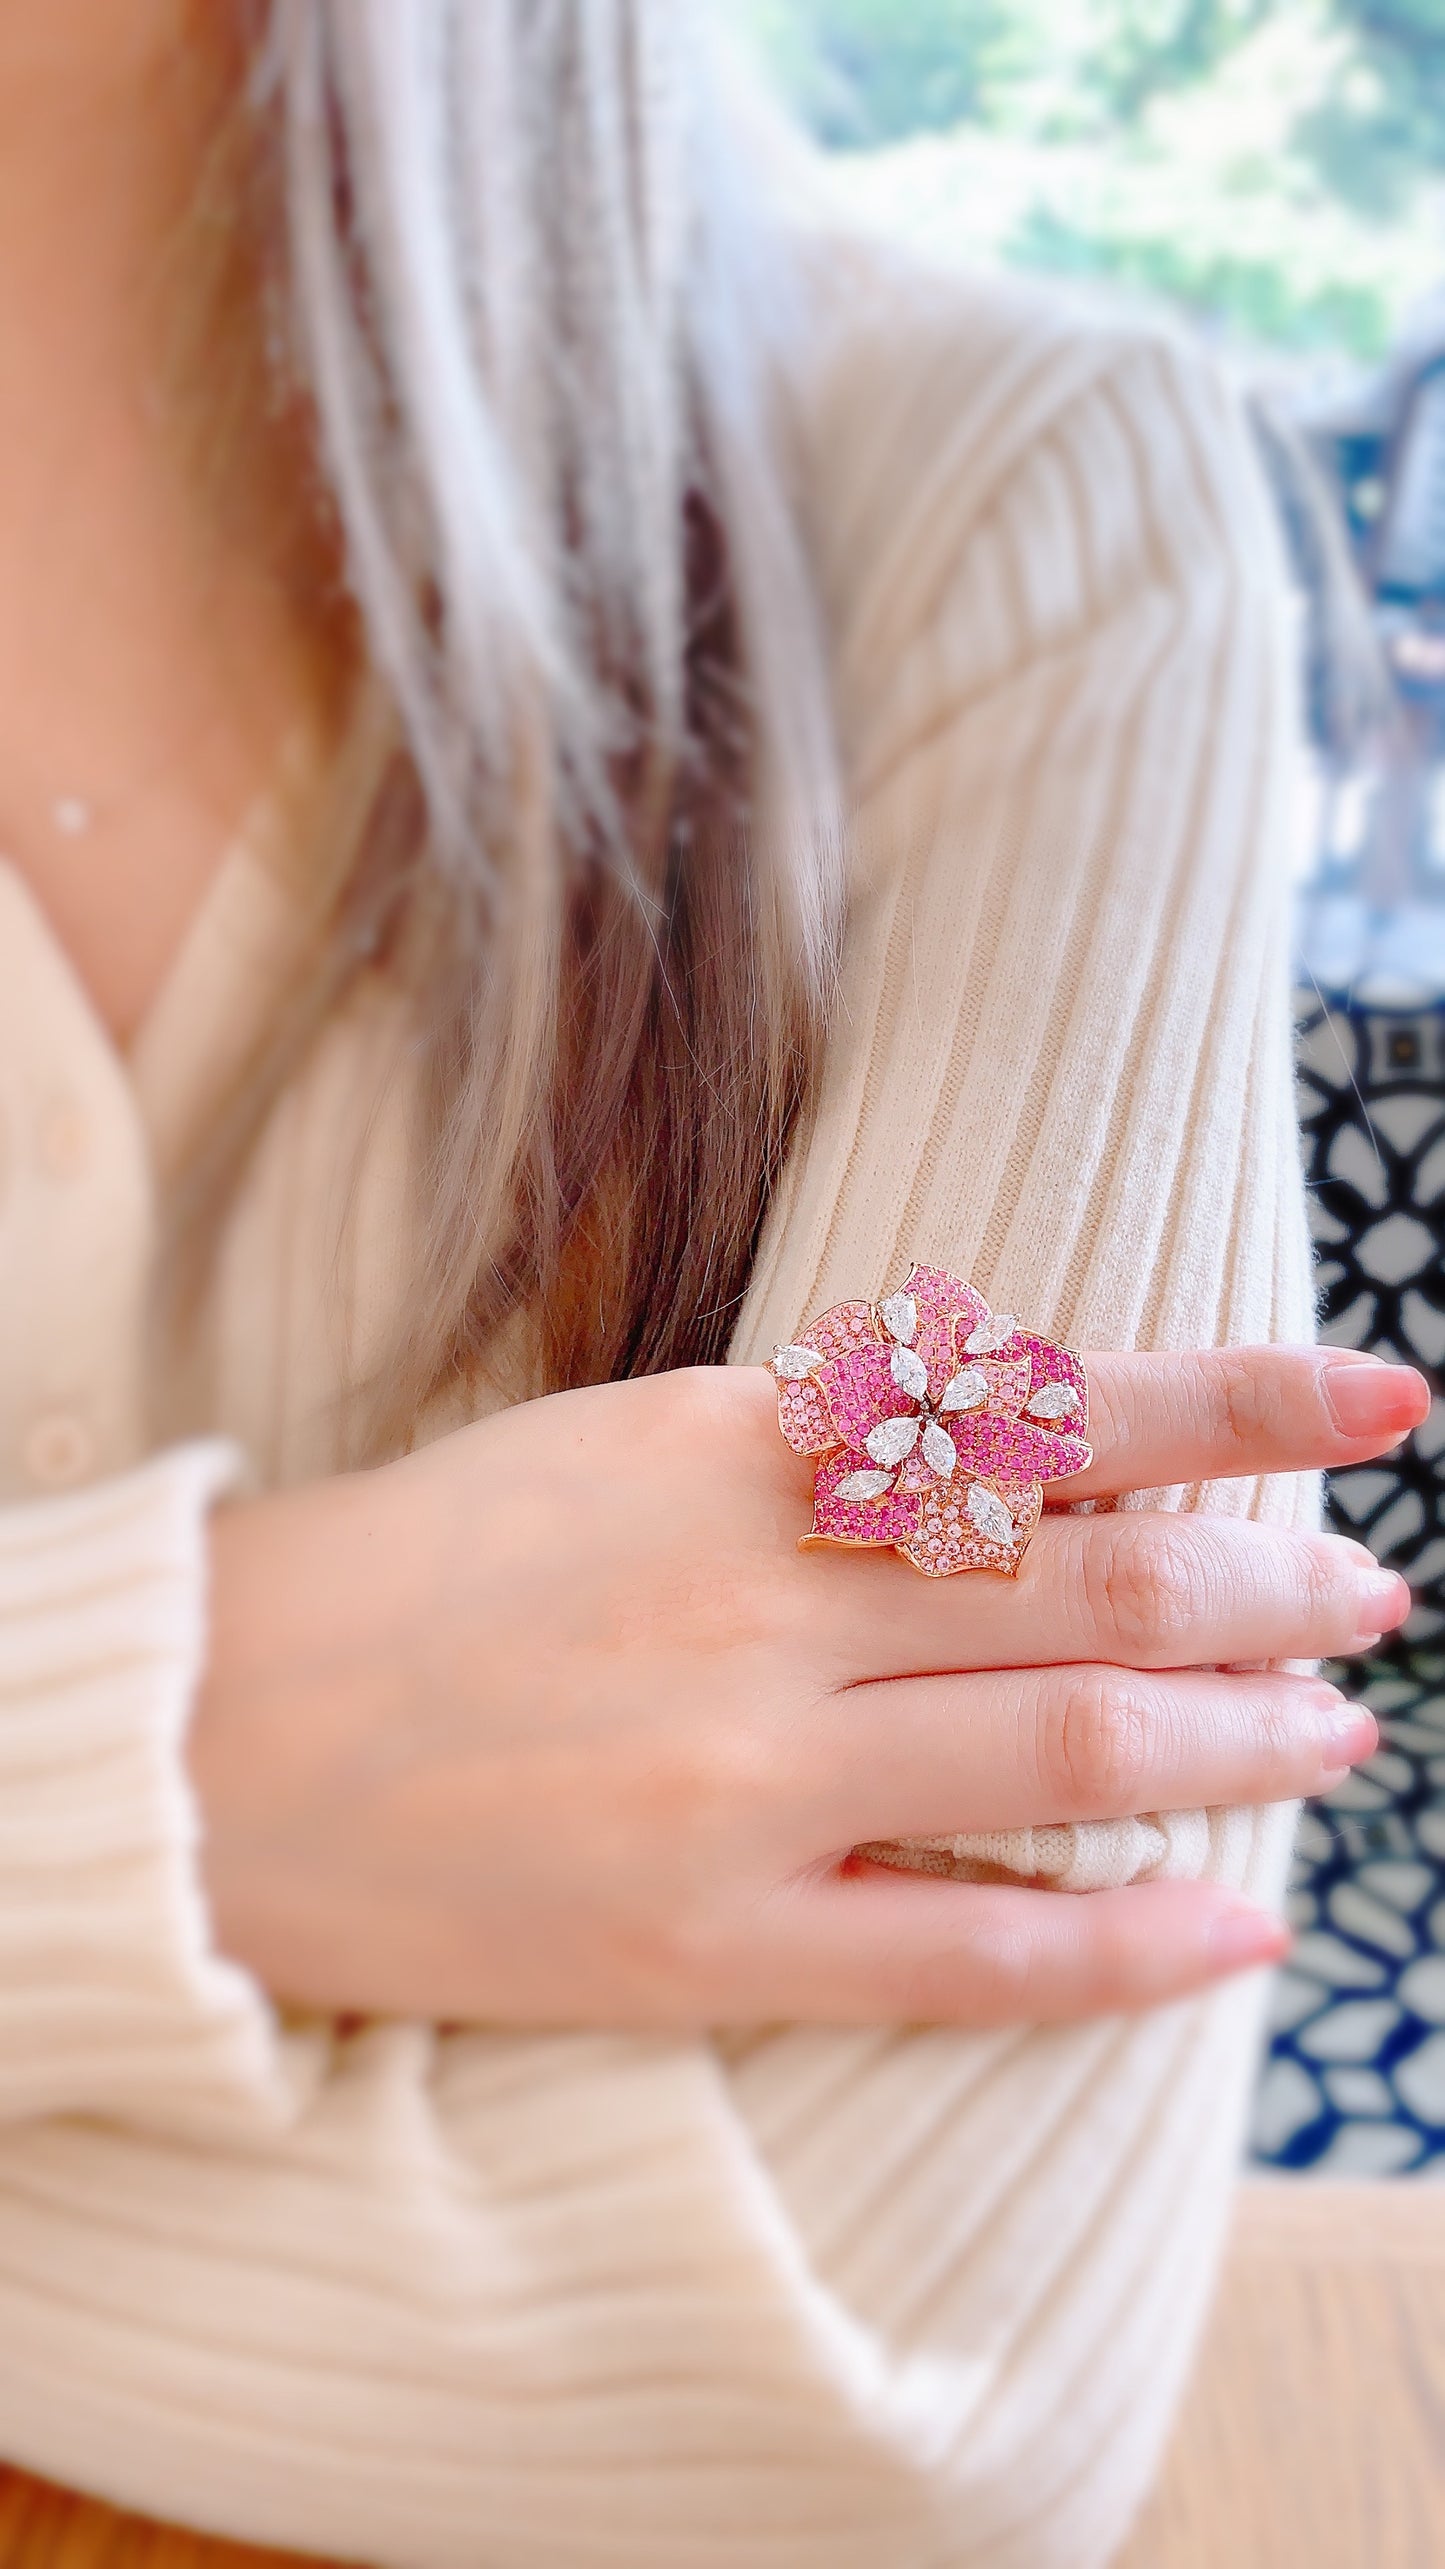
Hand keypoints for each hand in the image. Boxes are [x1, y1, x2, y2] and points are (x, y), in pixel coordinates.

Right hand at [187, 1345, 1424, 2030]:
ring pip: (1065, 1755)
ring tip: (1333, 1729)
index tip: (1373, 1401)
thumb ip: (823, 1450)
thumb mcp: (627, 1444)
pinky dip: (1127, 1944)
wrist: (221, 1746)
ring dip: (1237, 1741)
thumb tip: (1028, 1454)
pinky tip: (1236, 1926)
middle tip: (1370, 1591)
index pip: (1042, 1418)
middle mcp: (758, 1610)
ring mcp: (740, 1788)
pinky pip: (967, 1949)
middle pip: (1094, 1591)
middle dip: (1270, 1588)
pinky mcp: (704, 1946)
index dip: (1234, 1404)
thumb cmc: (428, 1572)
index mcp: (733, 1457)